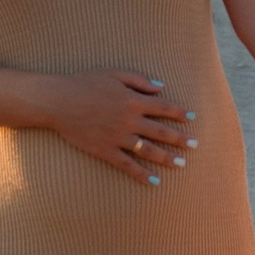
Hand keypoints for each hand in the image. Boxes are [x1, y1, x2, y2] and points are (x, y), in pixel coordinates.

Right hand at [45, 69, 196, 183]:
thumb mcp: (114, 74)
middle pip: (161, 131)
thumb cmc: (85, 83)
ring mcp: (118, 137)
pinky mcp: (105, 150)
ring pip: (148, 150)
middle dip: (180, 138)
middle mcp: (130, 120)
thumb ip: (139, 80)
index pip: (164, 107)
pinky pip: (127, 165)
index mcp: (133, 100)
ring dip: (167, 158)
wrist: (59, 101)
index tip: (193, 118)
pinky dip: (141, 174)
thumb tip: (161, 87)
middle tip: (195, 145)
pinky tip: (154, 181)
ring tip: (181, 164)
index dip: (180, 112)